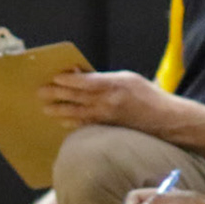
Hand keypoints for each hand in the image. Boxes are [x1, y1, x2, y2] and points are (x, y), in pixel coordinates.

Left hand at [40, 70, 170, 132]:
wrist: (164, 119)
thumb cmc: (146, 94)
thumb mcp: (127, 78)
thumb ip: (104, 78)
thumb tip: (80, 75)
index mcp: (115, 85)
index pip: (87, 82)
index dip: (69, 80)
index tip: (55, 77)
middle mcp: (109, 101)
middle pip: (78, 97)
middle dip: (57, 94)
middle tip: (40, 92)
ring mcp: (107, 116)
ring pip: (78, 113)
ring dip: (60, 111)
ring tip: (46, 109)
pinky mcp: (108, 128)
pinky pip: (86, 125)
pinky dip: (73, 123)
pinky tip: (62, 122)